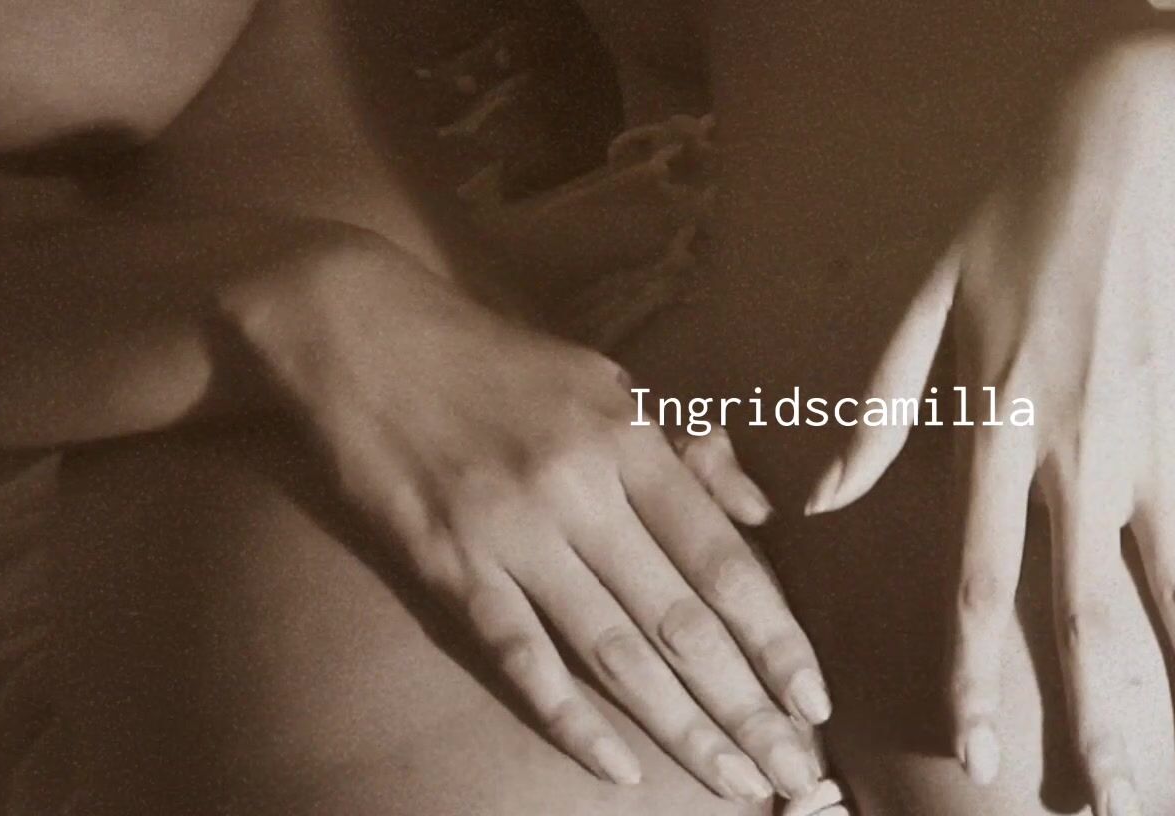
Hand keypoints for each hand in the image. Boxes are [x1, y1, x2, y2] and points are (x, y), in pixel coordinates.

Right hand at [230, 242, 829, 802]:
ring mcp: (511, 535)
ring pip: (614, 652)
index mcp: (630, 440)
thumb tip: (760, 511)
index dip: (775, 638)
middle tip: (793, 773)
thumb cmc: (496, 357)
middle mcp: (580, 492)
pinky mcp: (448, 566)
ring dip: (681, 728)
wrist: (360, 329)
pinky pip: (520, 657)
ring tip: (736, 783)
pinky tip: (620, 770)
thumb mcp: (606, 379)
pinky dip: (571, 721)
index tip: (814, 700)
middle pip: (681, 620)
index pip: (723, 560)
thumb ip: (686, 448)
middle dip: (745, 706)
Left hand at [801, 45, 1174, 811]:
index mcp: (996, 433)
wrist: (1142, 136)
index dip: (976, 680)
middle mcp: (1083, 455)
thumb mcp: (924, 299)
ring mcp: (1163, 438)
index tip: (982, 761)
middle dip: (1102, 723)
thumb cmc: (1017, 216)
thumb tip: (817, 502)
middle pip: (1087, 616)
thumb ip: (874, 410)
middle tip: (1114, 806)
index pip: (977, 586)